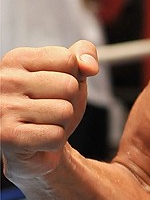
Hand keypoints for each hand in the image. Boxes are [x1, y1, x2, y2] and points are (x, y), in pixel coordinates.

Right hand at [0, 40, 98, 178]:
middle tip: (49, 107)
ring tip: (44, 122)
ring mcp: (3, 109)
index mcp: (16, 58)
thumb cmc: (51, 101)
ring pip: (64, 111)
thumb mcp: (70, 72)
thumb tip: (90, 67)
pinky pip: (56, 136)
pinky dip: (55, 140)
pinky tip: (39, 139)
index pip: (67, 59)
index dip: (72, 75)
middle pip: (68, 86)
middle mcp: (4, 81)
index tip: (54, 86)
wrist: (34, 144)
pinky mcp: (8, 137)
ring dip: (62, 121)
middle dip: (68, 100)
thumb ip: (84, 54)